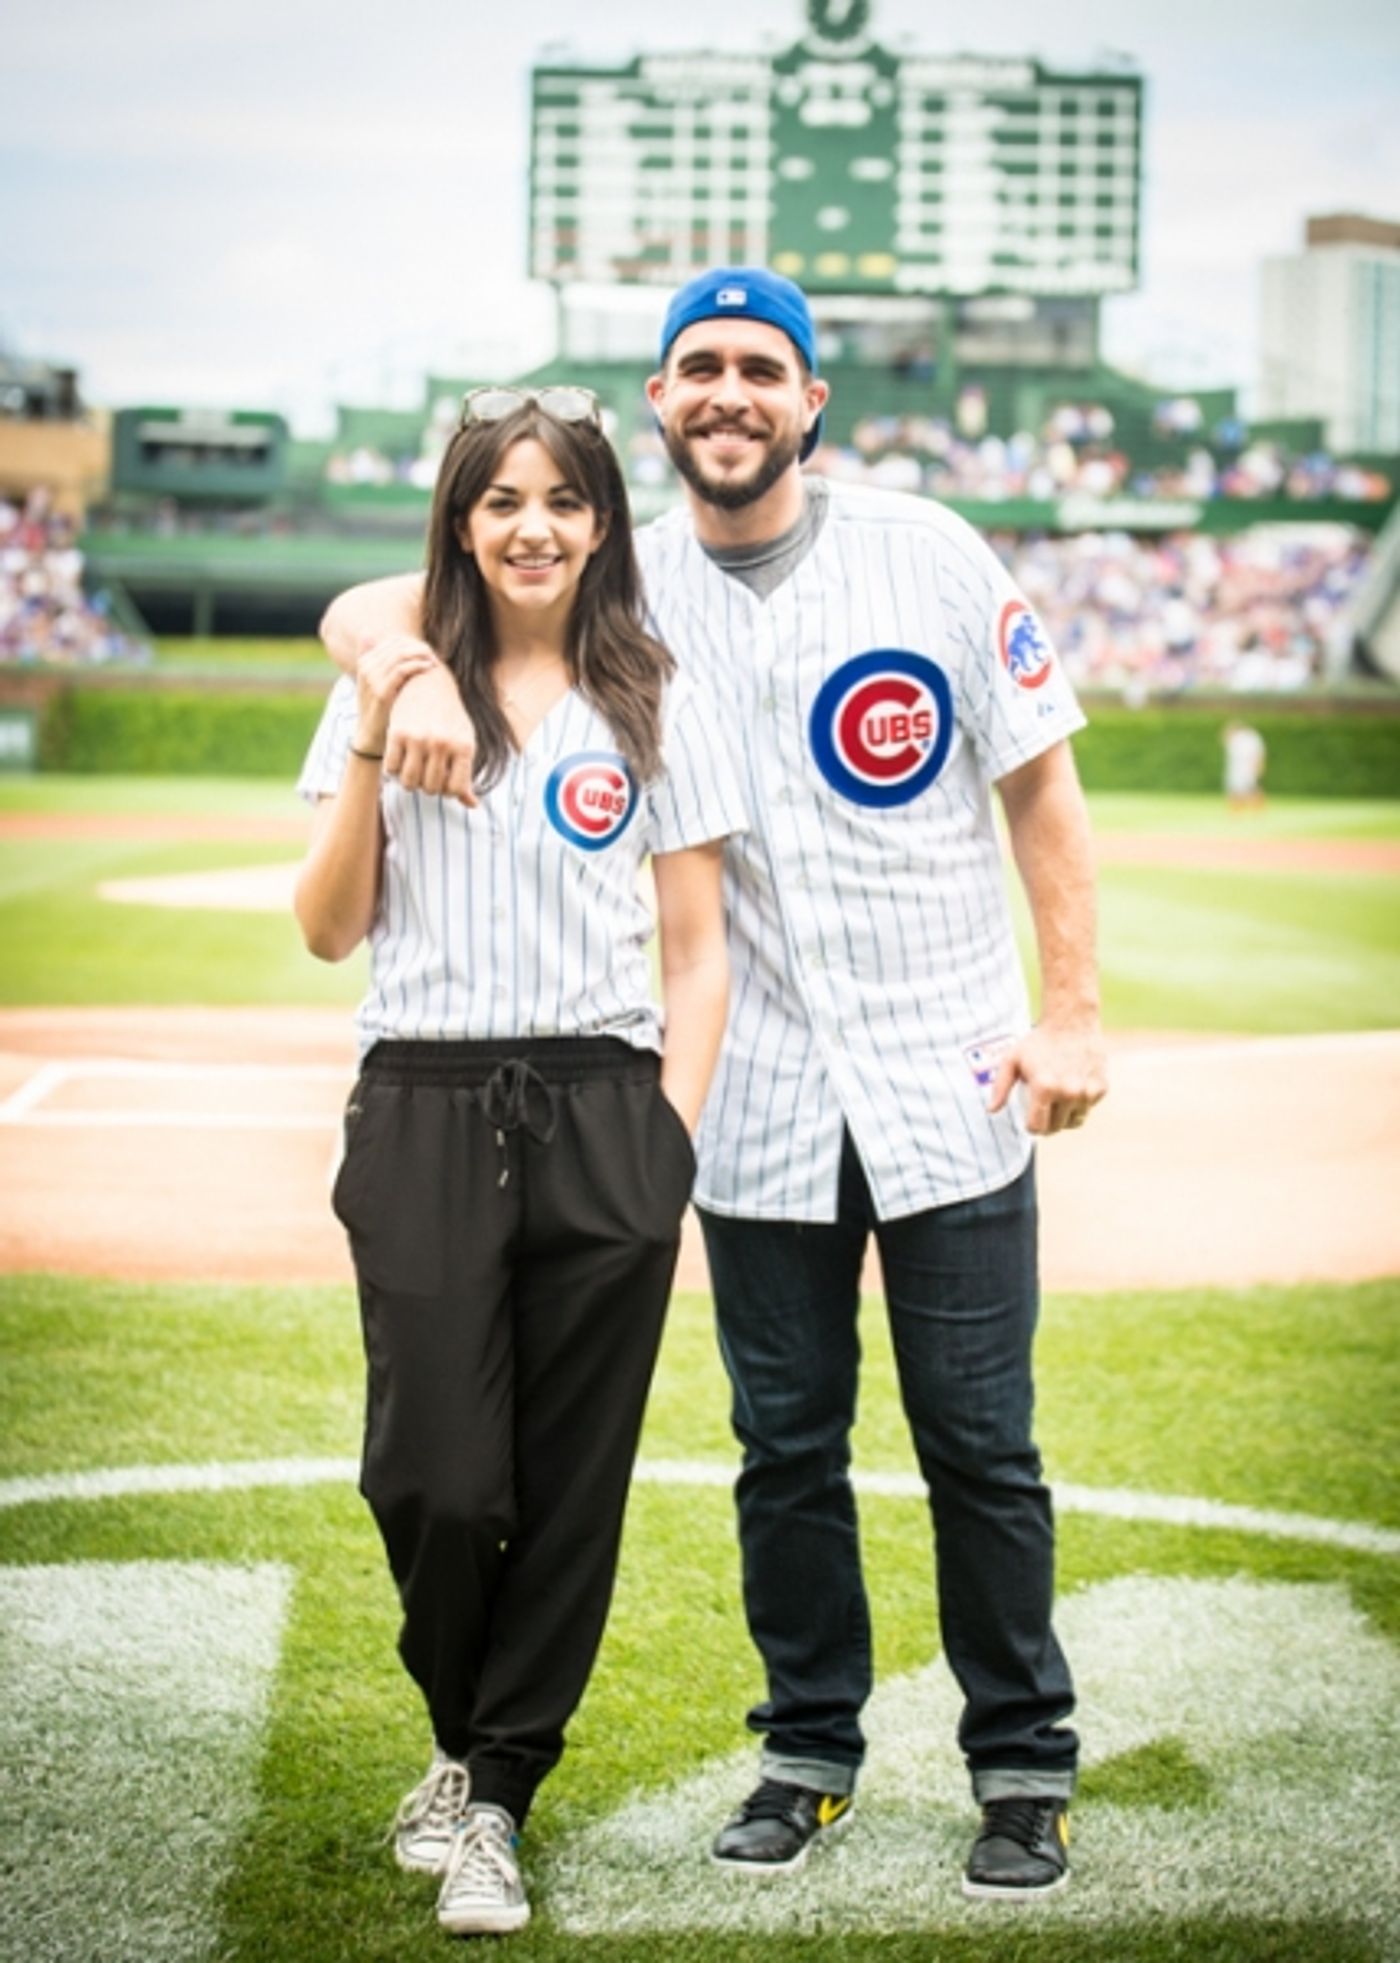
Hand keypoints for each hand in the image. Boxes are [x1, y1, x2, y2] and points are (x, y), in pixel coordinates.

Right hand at [353, 635, 437, 756]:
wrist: (371, 737)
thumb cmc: (381, 709)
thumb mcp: (380, 683)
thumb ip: (385, 663)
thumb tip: (390, 643)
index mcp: (365, 661)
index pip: (392, 641)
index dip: (412, 642)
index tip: (428, 651)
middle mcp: (366, 667)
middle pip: (397, 645)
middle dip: (418, 648)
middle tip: (433, 655)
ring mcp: (371, 679)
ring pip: (400, 655)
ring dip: (420, 655)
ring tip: (433, 661)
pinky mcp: (380, 692)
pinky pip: (401, 670)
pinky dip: (417, 666)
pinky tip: (429, 668)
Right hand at [385, 662, 479, 805]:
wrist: (428, 684)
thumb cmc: (450, 719)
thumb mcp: (464, 742)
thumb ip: (465, 775)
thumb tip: (472, 806)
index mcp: (463, 747)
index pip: (454, 790)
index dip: (447, 790)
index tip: (444, 781)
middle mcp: (441, 743)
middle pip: (430, 788)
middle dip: (427, 786)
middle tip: (426, 773)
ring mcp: (418, 738)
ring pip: (409, 783)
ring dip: (410, 781)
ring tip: (413, 769)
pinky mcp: (397, 733)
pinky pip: (391, 769)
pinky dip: (394, 770)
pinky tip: (400, 759)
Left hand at [988, 1021, 1107, 1135]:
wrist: (1072, 1022)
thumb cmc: (1038, 1041)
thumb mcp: (1012, 1059)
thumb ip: (1000, 1087)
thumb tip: (992, 1110)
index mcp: (1044, 1089)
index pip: (1037, 1127)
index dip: (1031, 1127)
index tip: (1030, 1120)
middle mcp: (1068, 1093)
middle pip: (1056, 1127)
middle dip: (1047, 1123)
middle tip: (1043, 1109)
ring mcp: (1087, 1092)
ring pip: (1075, 1121)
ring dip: (1065, 1116)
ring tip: (1058, 1100)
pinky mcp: (1101, 1088)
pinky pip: (1088, 1108)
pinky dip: (1080, 1104)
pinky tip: (1073, 1087)